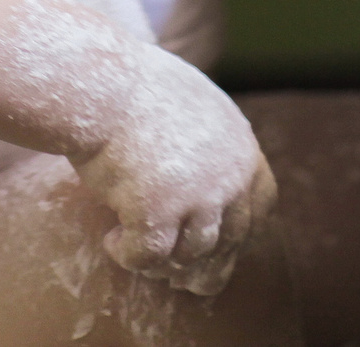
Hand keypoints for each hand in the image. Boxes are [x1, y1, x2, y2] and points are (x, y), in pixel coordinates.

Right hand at [72, 43, 276, 295]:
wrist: (97, 82)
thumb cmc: (131, 87)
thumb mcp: (191, 105)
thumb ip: (210, 143)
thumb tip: (207, 177)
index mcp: (241, 146)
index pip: (262, 204)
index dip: (242, 231)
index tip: (218, 245)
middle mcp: (231, 175)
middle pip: (230, 240)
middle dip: (203, 264)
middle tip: (176, 277)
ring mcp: (198, 196)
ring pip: (192, 255)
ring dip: (164, 263)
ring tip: (132, 248)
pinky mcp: (159, 211)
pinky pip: (150, 256)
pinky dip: (131, 256)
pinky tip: (112, 243)